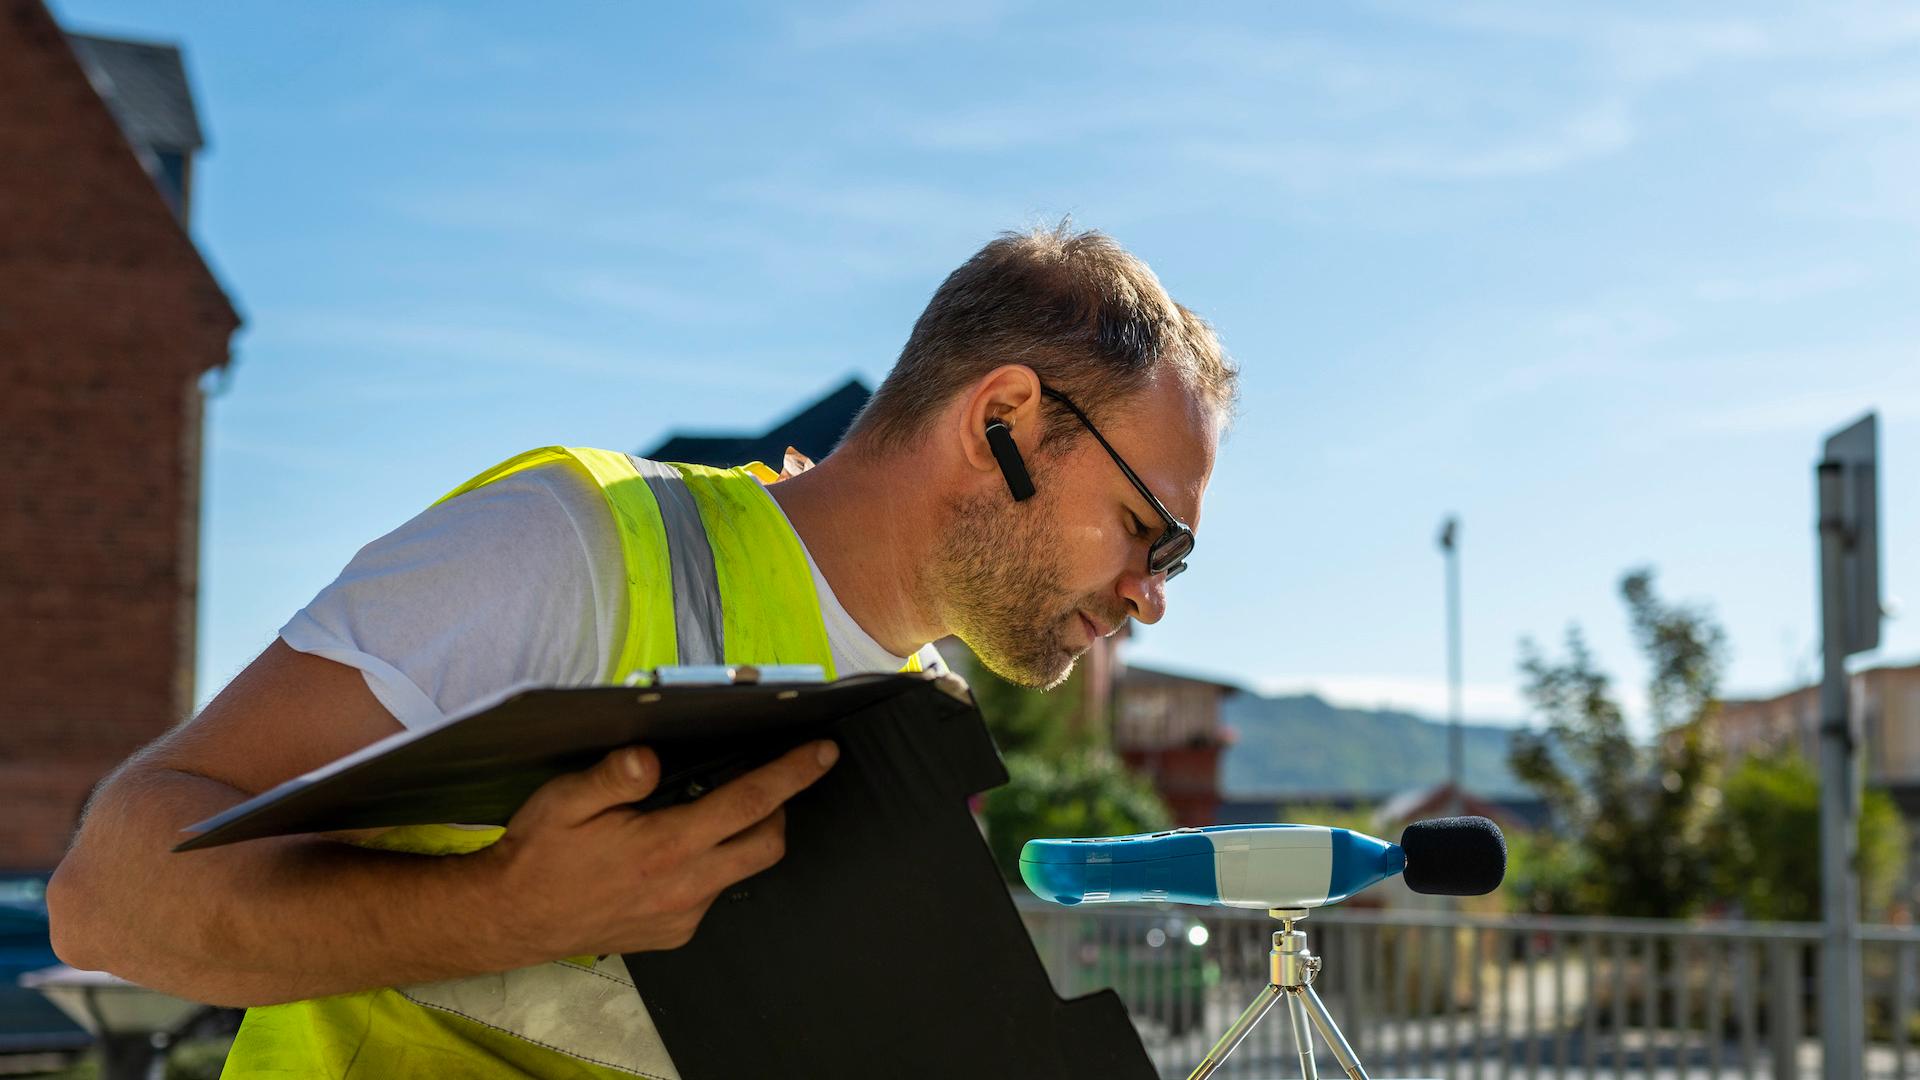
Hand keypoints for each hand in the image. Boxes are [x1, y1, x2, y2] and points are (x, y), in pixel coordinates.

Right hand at [480, 740, 839, 959]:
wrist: (512, 918)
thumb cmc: (538, 854)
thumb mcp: (566, 801)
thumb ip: (614, 776)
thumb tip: (651, 757)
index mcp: (666, 847)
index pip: (749, 802)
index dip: (792, 774)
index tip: (823, 753)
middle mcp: (685, 887)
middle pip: (767, 842)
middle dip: (778, 808)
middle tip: (759, 780)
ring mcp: (682, 916)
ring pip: (741, 869)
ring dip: (740, 837)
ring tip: (705, 812)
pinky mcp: (674, 934)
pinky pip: (713, 893)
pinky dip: (711, 865)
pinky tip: (675, 851)